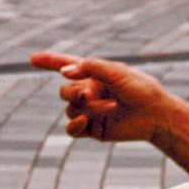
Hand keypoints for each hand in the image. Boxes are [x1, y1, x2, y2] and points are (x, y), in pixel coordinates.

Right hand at [31, 52, 174, 142]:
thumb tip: (65, 71)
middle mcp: (89, 91)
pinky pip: (71, 129)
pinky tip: (85, 122)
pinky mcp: (91, 129)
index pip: (67, 66)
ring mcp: (89, 111)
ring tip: (111, 107)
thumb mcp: (118, 72)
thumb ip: (92, 68)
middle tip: (90, 94)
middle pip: (64, 91)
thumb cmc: (141, 88)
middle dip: (74, 92)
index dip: (50, 62)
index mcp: (94, 74)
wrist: (155, 114)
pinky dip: (74, 126)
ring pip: (71, 109)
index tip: (32, 58)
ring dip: (89, 108)